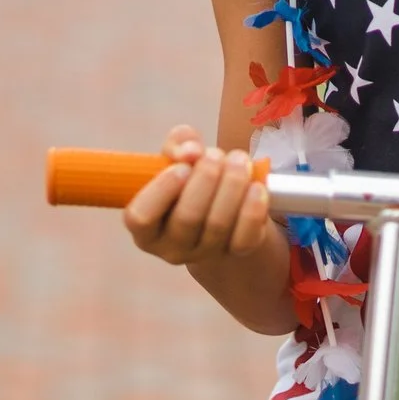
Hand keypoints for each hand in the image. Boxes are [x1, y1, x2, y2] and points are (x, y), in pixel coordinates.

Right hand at [124, 124, 274, 266]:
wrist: (218, 203)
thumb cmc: (188, 177)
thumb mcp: (175, 156)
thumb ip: (177, 145)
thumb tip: (191, 151)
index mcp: (144, 227)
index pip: (141, 217)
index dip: (161, 190)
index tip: (181, 166)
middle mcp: (170, 248)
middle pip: (187, 219)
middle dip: (205, 180)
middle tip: (215, 154)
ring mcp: (204, 254)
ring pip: (218, 226)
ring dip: (232, 186)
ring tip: (239, 160)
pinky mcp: (235, 253)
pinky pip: (245, 239)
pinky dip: (252, 211)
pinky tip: (256, 187)